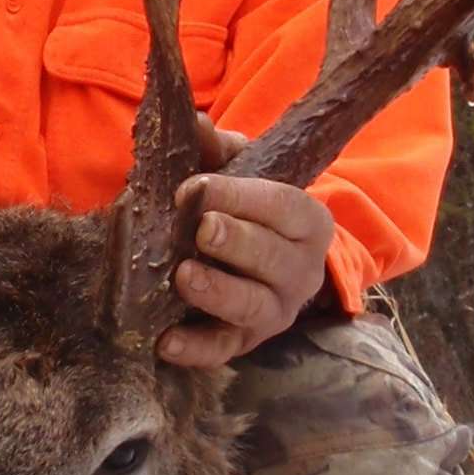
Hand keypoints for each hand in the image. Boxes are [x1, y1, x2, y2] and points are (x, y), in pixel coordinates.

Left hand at [160, 123, 335, 368]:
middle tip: (200, 229)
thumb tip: (194, 123)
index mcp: (307, 222)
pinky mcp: (244, 343)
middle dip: (235, 242)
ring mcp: (274, 312)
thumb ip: (217, 149)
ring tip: (183, 276)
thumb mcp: (238, 171)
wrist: (256, 259)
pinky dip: (195, 350)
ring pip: (253, 307)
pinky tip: (166, 341)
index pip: (283, 207)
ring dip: (218, 292)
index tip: (195, 187)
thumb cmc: (244, 207)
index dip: (241, 197)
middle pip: (273, 259)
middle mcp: (300, 272)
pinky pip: (222, 351)